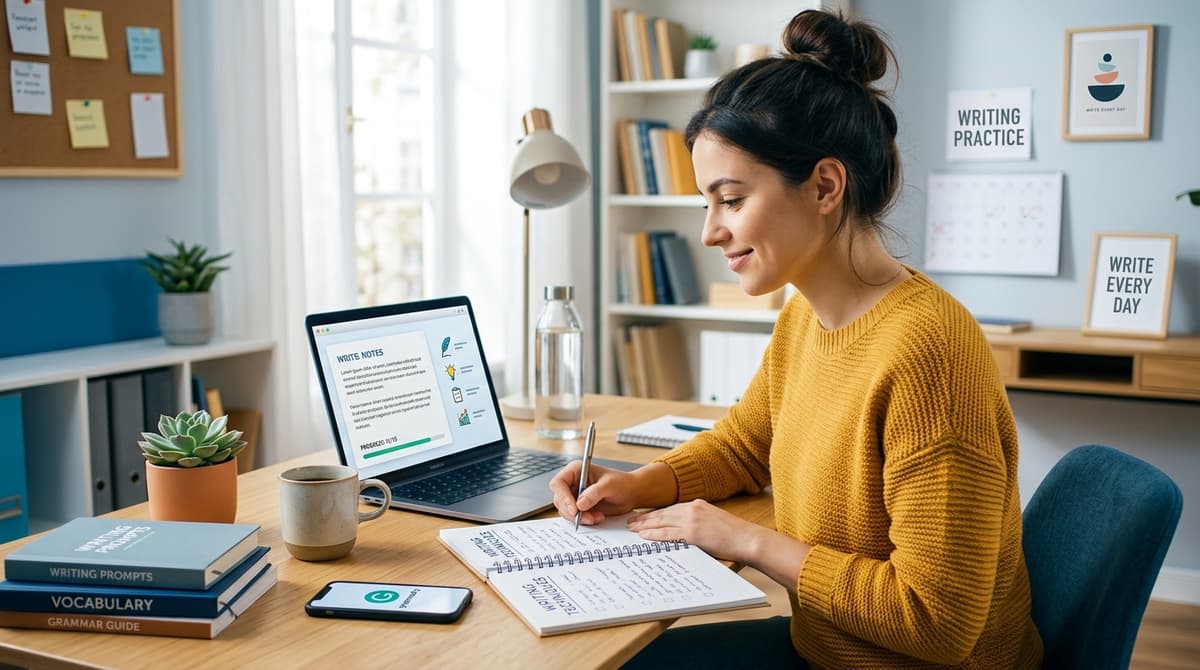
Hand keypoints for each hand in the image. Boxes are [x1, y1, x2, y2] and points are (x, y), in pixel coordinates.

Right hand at [548, 461, 646, 525]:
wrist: (630, 493)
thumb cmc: (622, 483)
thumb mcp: (609, 485)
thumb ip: (594, 493)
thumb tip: (580, 504)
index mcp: (576, 471)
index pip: (559, 483)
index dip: (563, 496)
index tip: (574, 509)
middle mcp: (572, 483)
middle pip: (560, 500)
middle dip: (572, 511)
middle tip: (587, 518)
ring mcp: (575, 496)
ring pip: (566, 511)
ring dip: (580, 518)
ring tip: (596, 517)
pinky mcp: (580, 507)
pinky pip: (574, 517)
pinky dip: (585, 520)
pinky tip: (598, 517)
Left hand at [626, 499, 763, 562]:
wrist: (747, 538)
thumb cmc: (735, 534)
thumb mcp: (714, 521)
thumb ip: (699, 522)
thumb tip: (684, 531)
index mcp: (698, 505)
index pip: (671, 508)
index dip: (655, 513)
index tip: (644, 516)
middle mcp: (692, 509)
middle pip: (662, 513)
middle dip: (645, 518)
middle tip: (631, 521)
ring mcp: (692, 520)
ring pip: (661, 522)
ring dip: (644, 525)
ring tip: (632, 529)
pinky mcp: (692, 533)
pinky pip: (668, 534)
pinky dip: (654, 534)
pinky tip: (644, 536)